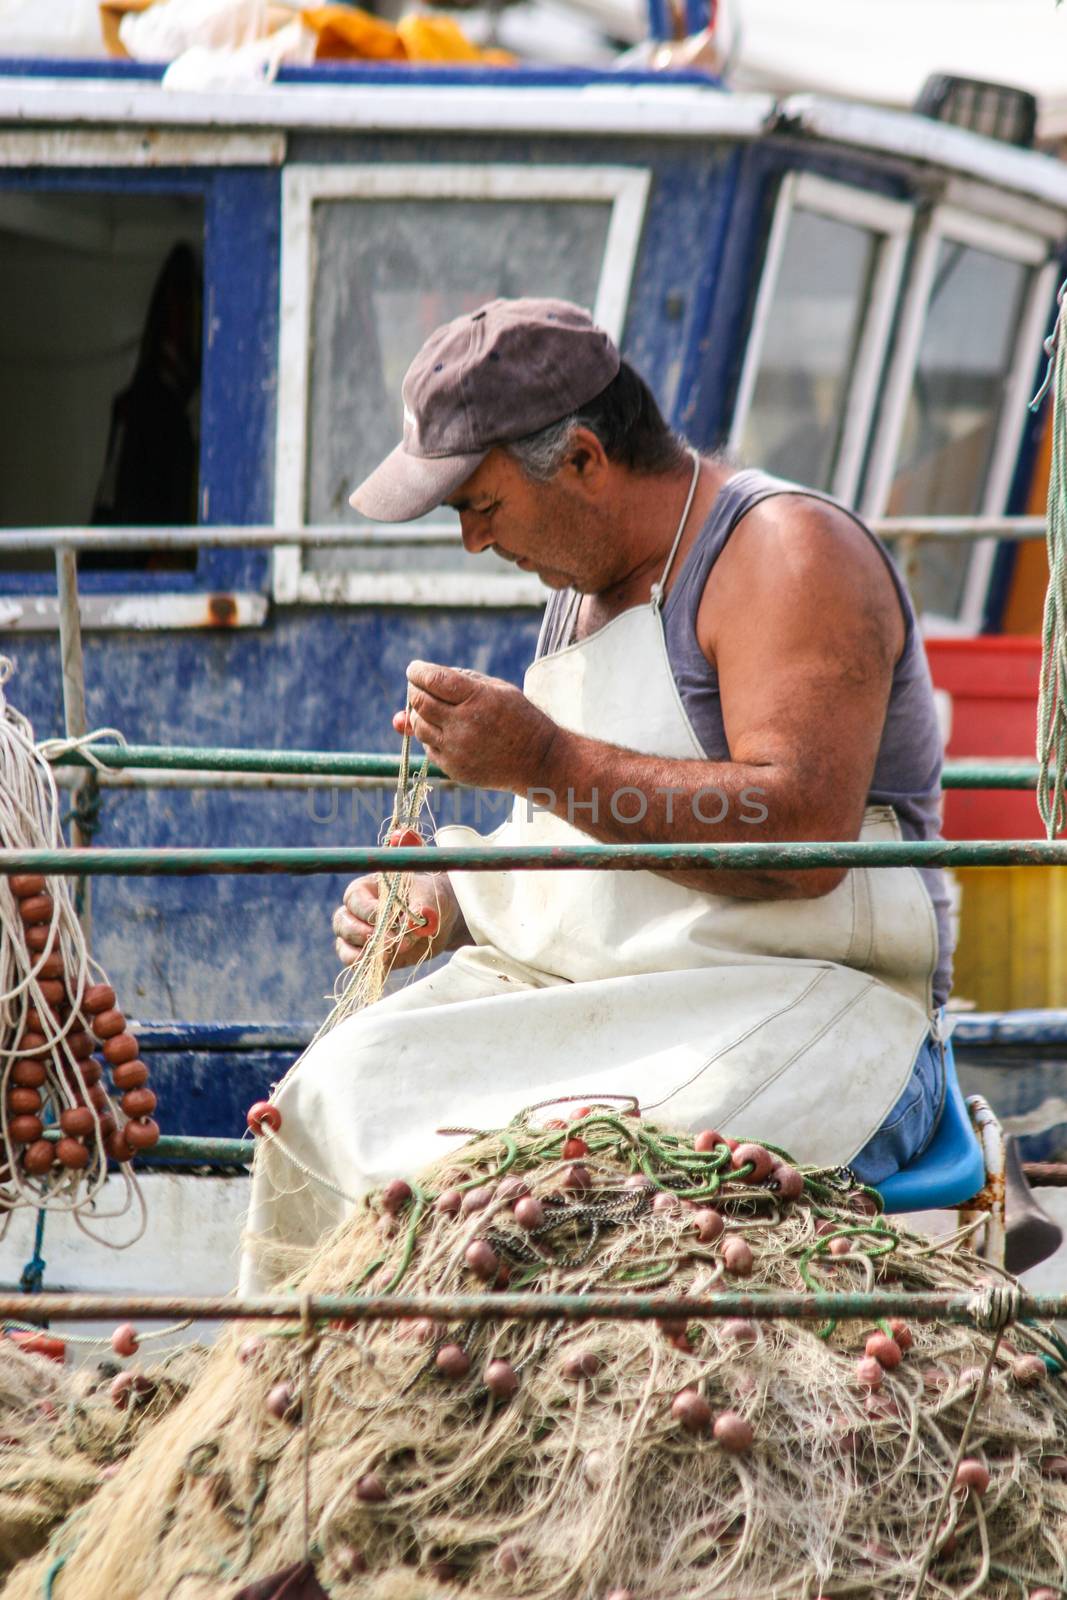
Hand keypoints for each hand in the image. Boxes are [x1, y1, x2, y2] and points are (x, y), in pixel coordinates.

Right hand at [332, 871, 460, 969]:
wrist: (440, 922)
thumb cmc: (430, 899)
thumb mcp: (429, 898)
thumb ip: (421, 908)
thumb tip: (409, 925)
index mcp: (366, 889)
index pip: (355, 900)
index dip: (369, 912)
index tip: (391, 922)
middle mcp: (357, 912)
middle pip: (343, 924)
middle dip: (364, 935)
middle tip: (390, 941)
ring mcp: (360, 936)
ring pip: (344, 947)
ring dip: (362, 954)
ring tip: (387, 955)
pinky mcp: (369, 955)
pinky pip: (357, 965)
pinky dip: (368, 968)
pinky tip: (386, 967)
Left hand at [395, 660, 558, 792]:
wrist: (538, 760)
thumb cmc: (516, 717)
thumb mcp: (494, 689)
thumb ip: (453, 682)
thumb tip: (410, 690)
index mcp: (479, 699)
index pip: (434, 680)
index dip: (417, 672)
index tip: (414, 669)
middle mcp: (466, 725)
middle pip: (420, 703)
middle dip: (414, 691)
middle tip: (419, 687)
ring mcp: (458, 750)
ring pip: (419, 726)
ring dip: (420, 715)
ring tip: (437, 710)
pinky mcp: (455, 769)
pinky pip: (429, 748)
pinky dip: (432, 736)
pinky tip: (450, 732)